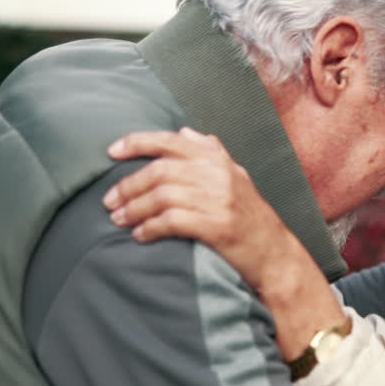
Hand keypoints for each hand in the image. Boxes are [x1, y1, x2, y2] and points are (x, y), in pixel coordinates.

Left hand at [104, 128, 294, 291]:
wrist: (274, 253)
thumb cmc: (250, 216)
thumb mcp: (235, 176)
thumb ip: (210, 152)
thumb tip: (183, 132)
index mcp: (217, 159)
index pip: (170, 141)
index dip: (137, 143)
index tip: (111, 152)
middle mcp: (217, 174)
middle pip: (159, 172)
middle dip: (128, 186)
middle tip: (109, 202)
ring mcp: (218, 200)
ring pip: (161, 196)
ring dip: (134, 209)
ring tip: (118, 220)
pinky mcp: (216, 226)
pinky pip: (172, 221)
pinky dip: (150, 228)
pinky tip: (140, 235)